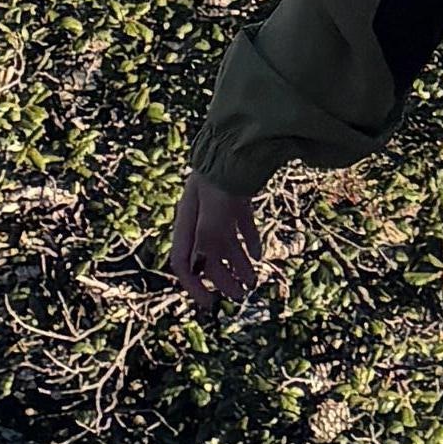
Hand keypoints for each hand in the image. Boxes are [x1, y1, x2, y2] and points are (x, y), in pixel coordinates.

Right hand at [166, 175, 262, 307]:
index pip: (182, 263)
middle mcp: (200, 218)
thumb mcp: (213, 209)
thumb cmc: (221, 175)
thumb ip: (208, 237)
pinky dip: (249, 241)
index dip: (194, 286)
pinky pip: (240, 227)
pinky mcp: (236, 199)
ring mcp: (219, 208)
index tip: (209, 303)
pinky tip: (259, 254)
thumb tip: (203, 267)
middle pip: (207, 258)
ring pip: (225, 244)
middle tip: (241, 296)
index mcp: (188, 223)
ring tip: (253, 281)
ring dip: (238, 265)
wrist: (240, 140)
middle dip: (223, 280)